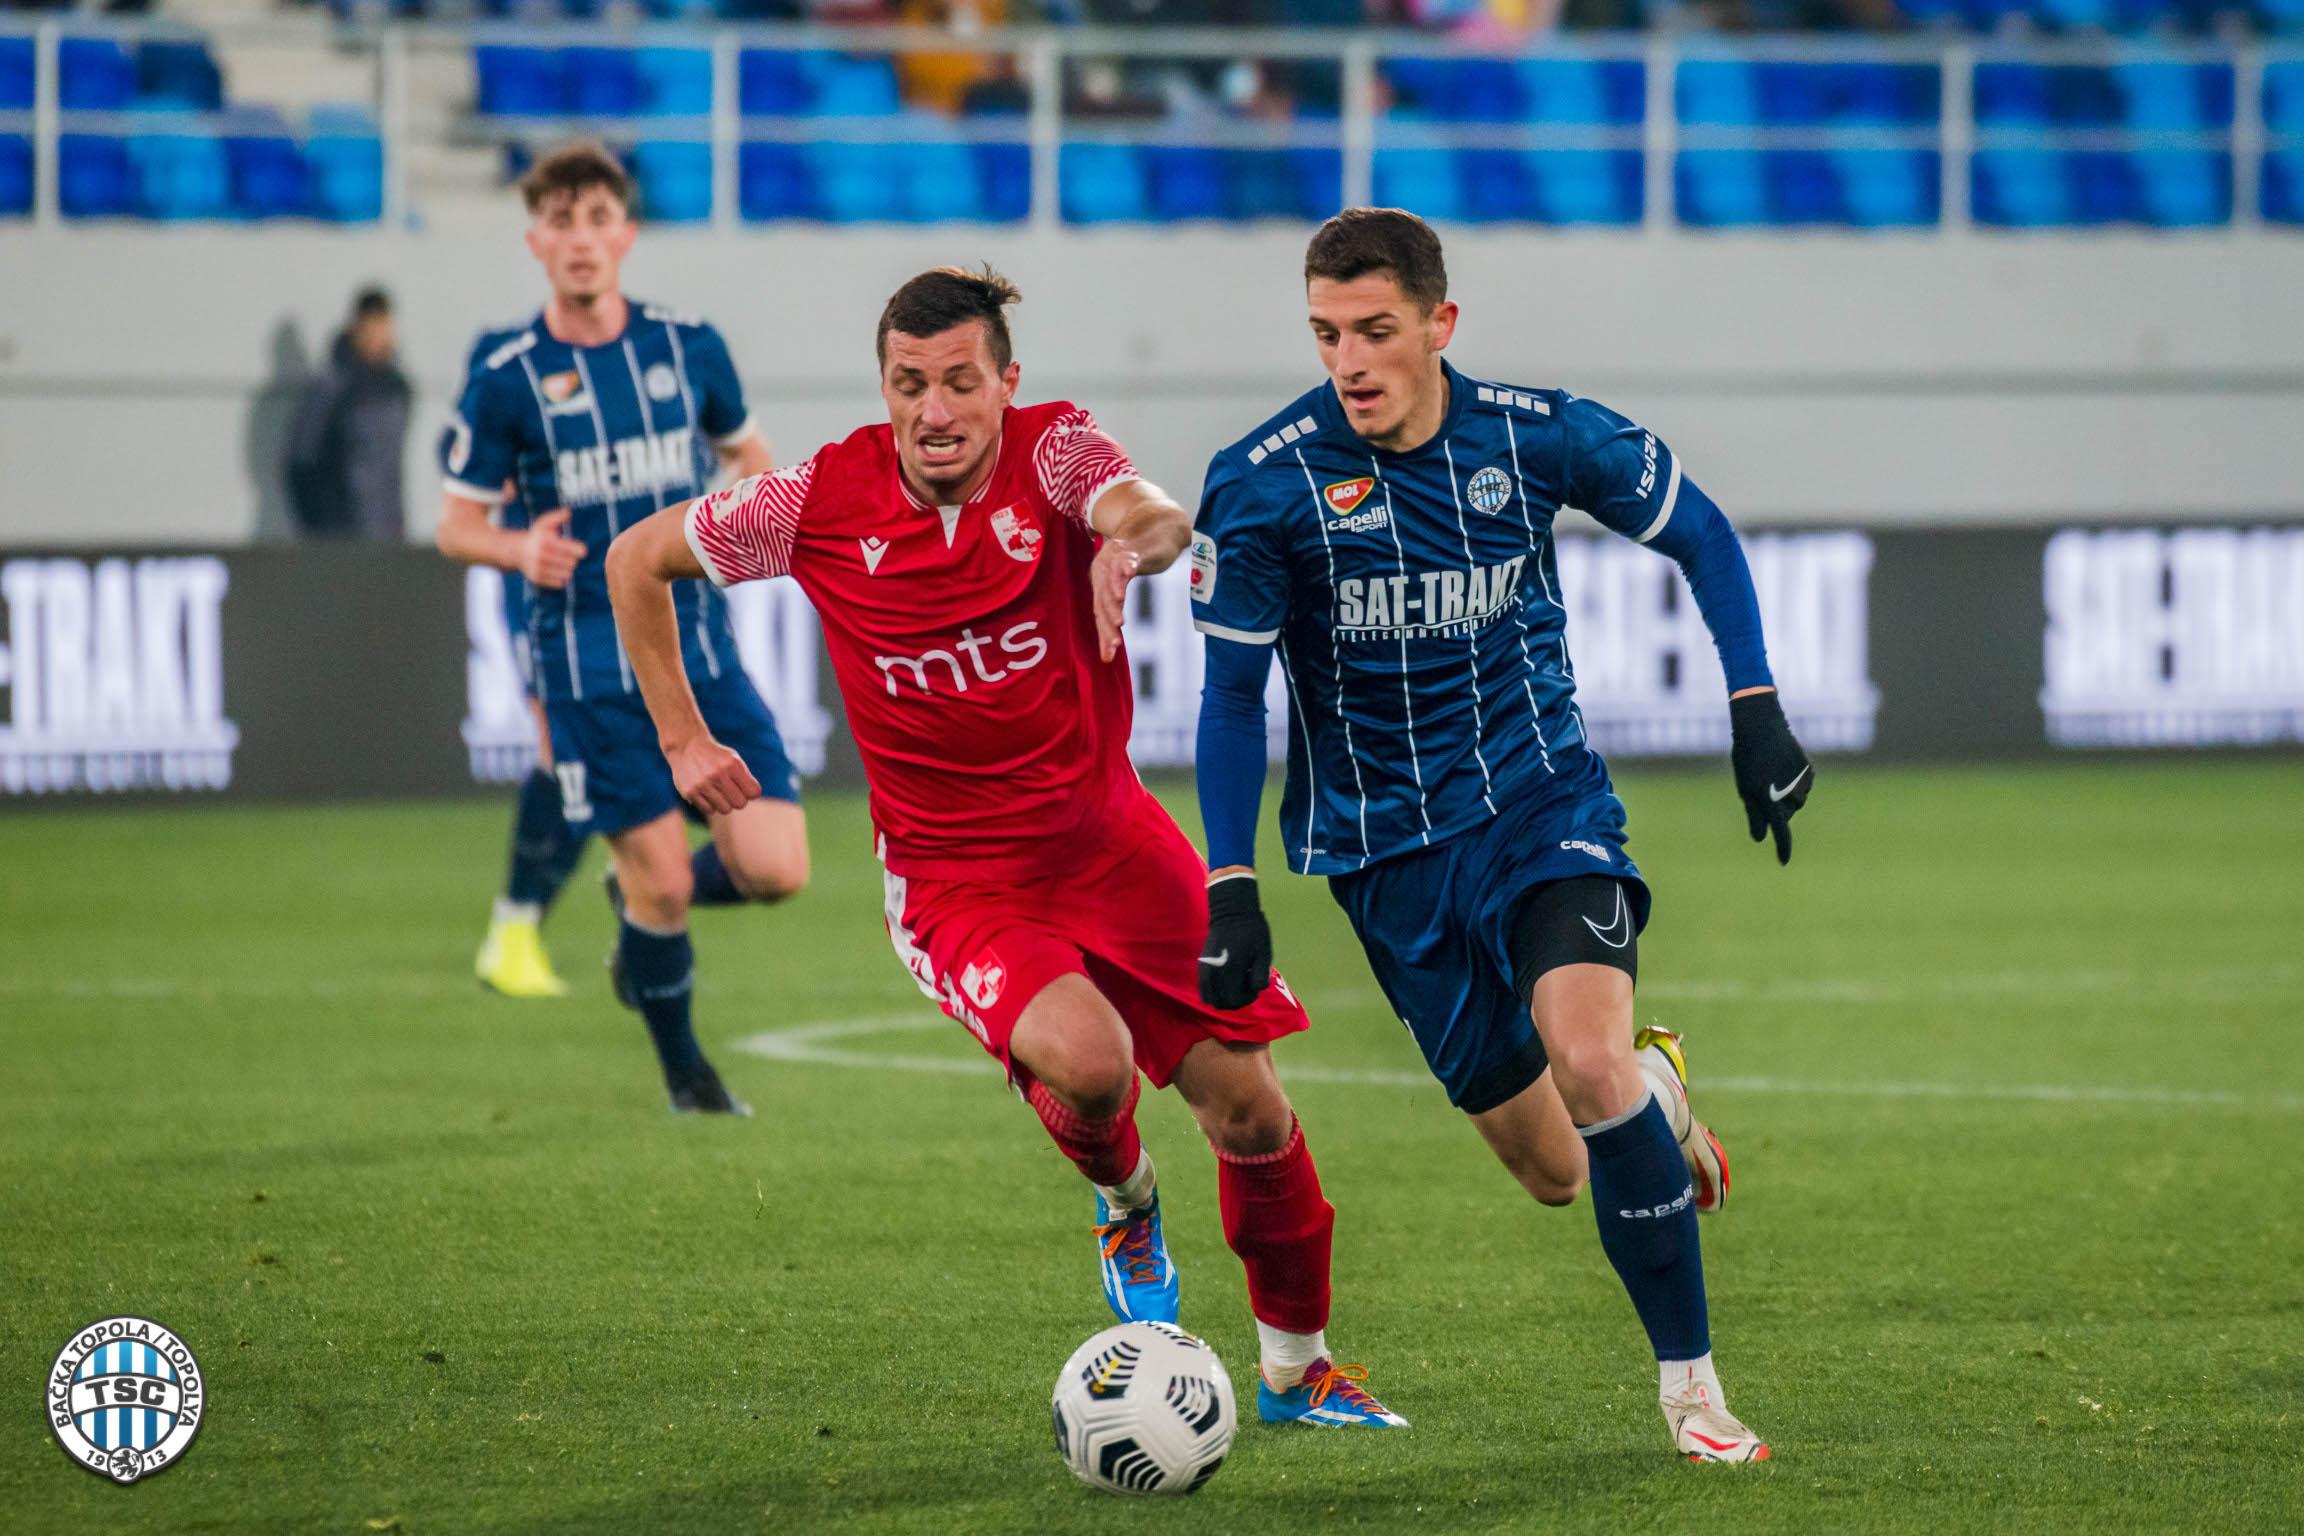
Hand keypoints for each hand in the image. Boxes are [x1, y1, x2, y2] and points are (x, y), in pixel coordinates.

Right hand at [519, 508, 586, 589]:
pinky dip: (561, 578)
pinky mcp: (537, 578)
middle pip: (571, 563)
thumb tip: (568, 512)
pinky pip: (559, 583)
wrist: (516, 551)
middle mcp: (541, 555)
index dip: (579, 551)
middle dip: (572, 560)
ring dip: (567, 570)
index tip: (581, 551)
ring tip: (563, 564)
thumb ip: (556, 517)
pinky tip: (556, 571)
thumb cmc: (535, 536)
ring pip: (567, 574)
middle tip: (568, 557)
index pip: (571, 550)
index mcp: (545, 541)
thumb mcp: (544, 523)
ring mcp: (538, 567)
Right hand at [665, 734, 758, 817]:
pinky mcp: (689, 792)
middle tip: (731, 791)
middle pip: (740, 804)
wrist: (686, 746)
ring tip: (717, 791)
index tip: (745, 788)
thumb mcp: (734, 759)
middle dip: (738, 799)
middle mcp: (717, 774)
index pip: (753, 792)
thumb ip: (746, 778)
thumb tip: (753, 796)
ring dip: (724, 803)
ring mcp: (702, 784)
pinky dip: (710, 804)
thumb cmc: (716, 756)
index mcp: (732, 764)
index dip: (751, 792)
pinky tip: (705, 793)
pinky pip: (709, 810)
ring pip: (725, 809)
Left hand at [1090, 538, 1141, 661]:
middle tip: (1115, 643)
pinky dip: (1126, 567)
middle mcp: (1104, 570)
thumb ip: (1114, 617)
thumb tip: (1107, 657)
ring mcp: (1117, 558)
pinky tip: (1128, 574)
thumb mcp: (1123, 588)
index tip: (1109, 655)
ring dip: (1115, 599)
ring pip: (1113, 581)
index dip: (1103, 634)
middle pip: (1104, 600)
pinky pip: (1127, 559)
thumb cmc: (1138, 560)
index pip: (1100, 612)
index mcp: (1100, 582)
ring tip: (1119, 620)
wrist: (1154, 523)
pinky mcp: (1133, 548)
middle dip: (1109, 623)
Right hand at [1199, 873, 1272, 1009]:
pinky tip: (1225, 982)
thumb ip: (1261, 975)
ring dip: (1225, 998)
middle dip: (1237, 1000)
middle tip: (1246, 986)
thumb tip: (1256, 990)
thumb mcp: (1264, 953)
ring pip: (1211, 999)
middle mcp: (1215, 973)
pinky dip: (1214, 993)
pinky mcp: (1201, 967)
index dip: (1248, 998)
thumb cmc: (1252, 932)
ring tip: (1235, 985)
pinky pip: (1204, 991)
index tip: (1254, 986)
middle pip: (1223, 1003)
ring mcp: (1205, 970)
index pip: (1236, 1000)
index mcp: (1232, 969)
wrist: (1231, 913)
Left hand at [1729, 689, 1812, 865]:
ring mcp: (1803, 784)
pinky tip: (1781, 765)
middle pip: (1785, 814)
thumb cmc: (1747, 758)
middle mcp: (1791, 796)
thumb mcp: (1745, 787)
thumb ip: (1754, 815)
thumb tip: (1760, 838)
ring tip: (1769, 772)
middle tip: (1760, 784)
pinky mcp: (1809, 772)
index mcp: (1770, 801)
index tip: (1783, 861)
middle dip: (1775, 807)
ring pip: (1795, 801)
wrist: (1762, 725)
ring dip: (1784, 794)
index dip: (1783, 848)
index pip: (1780, 832)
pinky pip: (1802, 786)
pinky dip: (1793, 782)